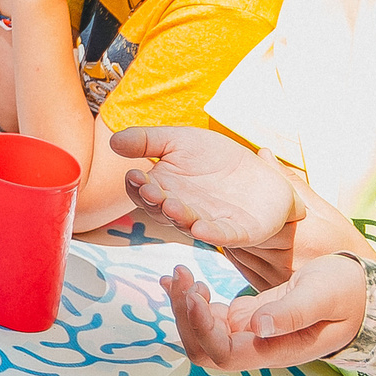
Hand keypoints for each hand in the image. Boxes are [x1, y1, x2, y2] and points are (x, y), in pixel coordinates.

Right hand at [111, 127, 304, 254]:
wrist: (262, 175)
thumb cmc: (216, 158)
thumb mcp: (180, 140)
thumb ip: (147, 140)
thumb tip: (113, 140)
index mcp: (164, 189)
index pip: (141, 191)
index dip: (137, 186)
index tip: (136, 176)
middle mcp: (182, 209)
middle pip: (161, 210)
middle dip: (156, 202)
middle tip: (152, 191)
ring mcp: (209, 222)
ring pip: (188, 224)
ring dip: (179, 218)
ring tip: (172, 206)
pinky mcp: (238, 231)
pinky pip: (223, 235)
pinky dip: (213, 234)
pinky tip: (202, 229)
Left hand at [164, 256, 364, 372]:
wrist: (359, 292)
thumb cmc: (346, 293)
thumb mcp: (322, 296)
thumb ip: (292, 313)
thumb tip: (257, 327)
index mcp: (275, 350)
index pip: (224, 355)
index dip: (201, 330)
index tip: (194, 293)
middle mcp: (257, 347)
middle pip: (203, 349)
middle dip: (184, 315)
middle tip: (181, 274)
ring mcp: (249, 333)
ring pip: (200, 332)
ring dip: (183, 305)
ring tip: (180, 272)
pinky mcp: (247, 317)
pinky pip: (208, 314)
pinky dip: (189, 298)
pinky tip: (179, 278)